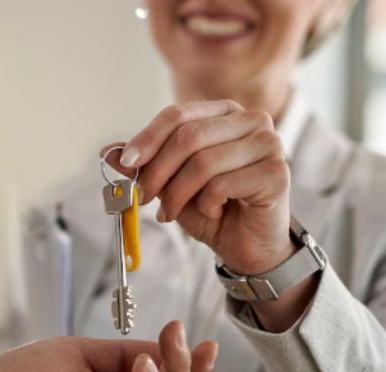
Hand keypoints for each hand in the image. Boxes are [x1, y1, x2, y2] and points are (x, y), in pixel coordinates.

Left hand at [102, 100, 292, 275]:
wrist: (246, 244)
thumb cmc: (211, 208)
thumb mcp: (169, 184)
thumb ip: (144, 165)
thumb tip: (109, 152)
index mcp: (222, 113)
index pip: (177, 115)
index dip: (147, 139)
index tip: (126, 164)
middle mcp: (250, 120)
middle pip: (188, 137)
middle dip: (157, 172)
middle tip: (143, 197)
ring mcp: (268, 144)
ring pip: (203, 163)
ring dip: (178, 194)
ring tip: (172, 211)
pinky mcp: (276, 172)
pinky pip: (223, 185)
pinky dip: (207, 204)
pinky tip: (212, 211)